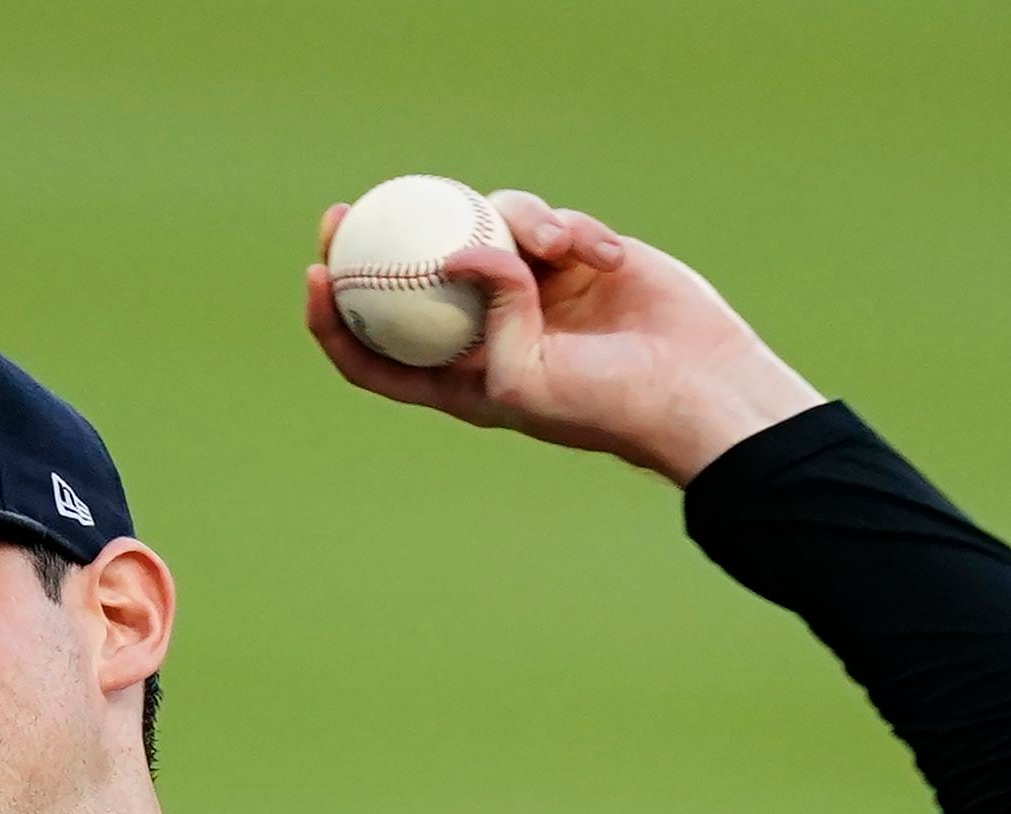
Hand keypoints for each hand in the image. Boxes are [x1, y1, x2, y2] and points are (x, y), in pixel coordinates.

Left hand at [303, 189, 824, 483]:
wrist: (693, 387)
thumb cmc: (605, 405)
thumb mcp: (524, 380)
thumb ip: (488, 315)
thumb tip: (462, 248)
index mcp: (462, 377)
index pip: (378, 352)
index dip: (336, 318)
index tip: (317, 275)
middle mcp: (490, 329)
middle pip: (414, 276)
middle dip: (375, 240)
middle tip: (345, 209)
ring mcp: (534, 290)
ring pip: (488, 229)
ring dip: (518, 224)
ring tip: (559, 248)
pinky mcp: (576, 259)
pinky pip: (552, 221)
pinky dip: (575, 230)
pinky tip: (604, 256)